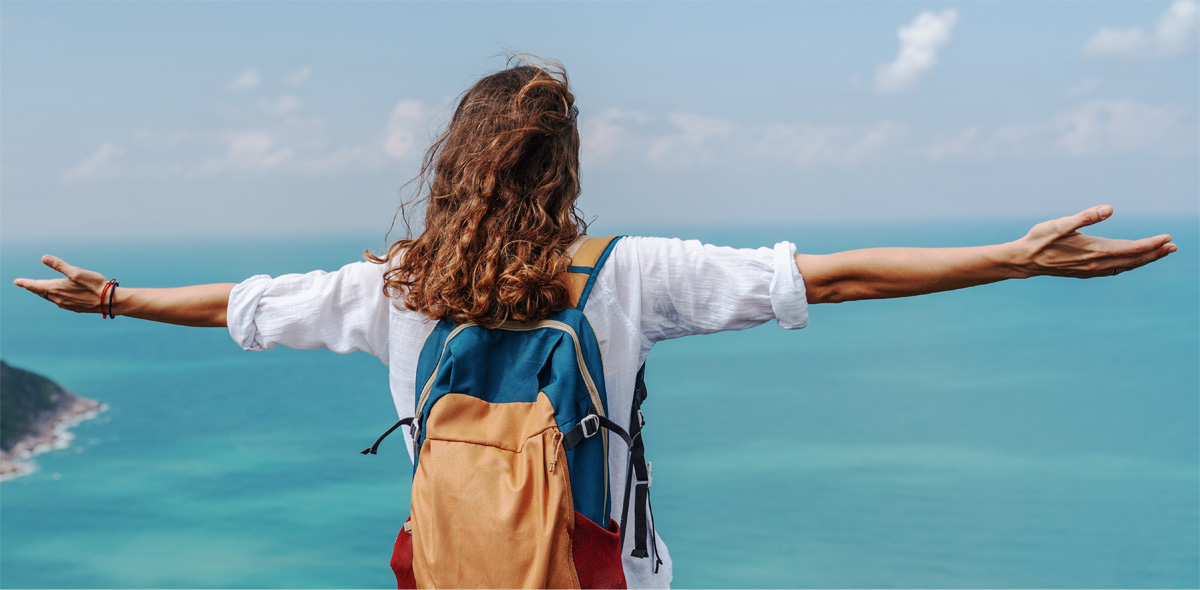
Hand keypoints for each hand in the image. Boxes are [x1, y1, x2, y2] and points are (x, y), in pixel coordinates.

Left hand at [13, 255, 109, 312]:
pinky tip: (60, 297)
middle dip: (33, 288)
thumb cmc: (94, 285)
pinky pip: (60, 302)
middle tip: (26, 285)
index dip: (25, 283)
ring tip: (41, 290)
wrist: (109, 301)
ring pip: (50, 298)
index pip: (35, 285)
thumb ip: (59, 265)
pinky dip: (55, 297)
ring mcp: (66, 305)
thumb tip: (43, 258)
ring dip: (44, 293)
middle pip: (41, 292)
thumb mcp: (76, 272)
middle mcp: (58, 299)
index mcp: (56, 289)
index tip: (16, 282)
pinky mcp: (75, 308)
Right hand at [1014, 205, 1175, 278]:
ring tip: (1159, 253)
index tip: (1168, 238)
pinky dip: (1128, 265)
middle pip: (1133, 260)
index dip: (1152, 244)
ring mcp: (1091, 270)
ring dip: (1143, 260)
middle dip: (1154, 253)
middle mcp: (1096, 264)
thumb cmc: (1040, 239)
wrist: (1024, 261)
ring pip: (1125, 266)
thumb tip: (1110, 208)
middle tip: (1173, 247)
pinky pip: (1114, 270)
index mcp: (1095, 250)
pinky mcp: (1086, 272)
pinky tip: (1130, 262)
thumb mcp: (1061, 224)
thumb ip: (1086, 216)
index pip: (1132, 249)